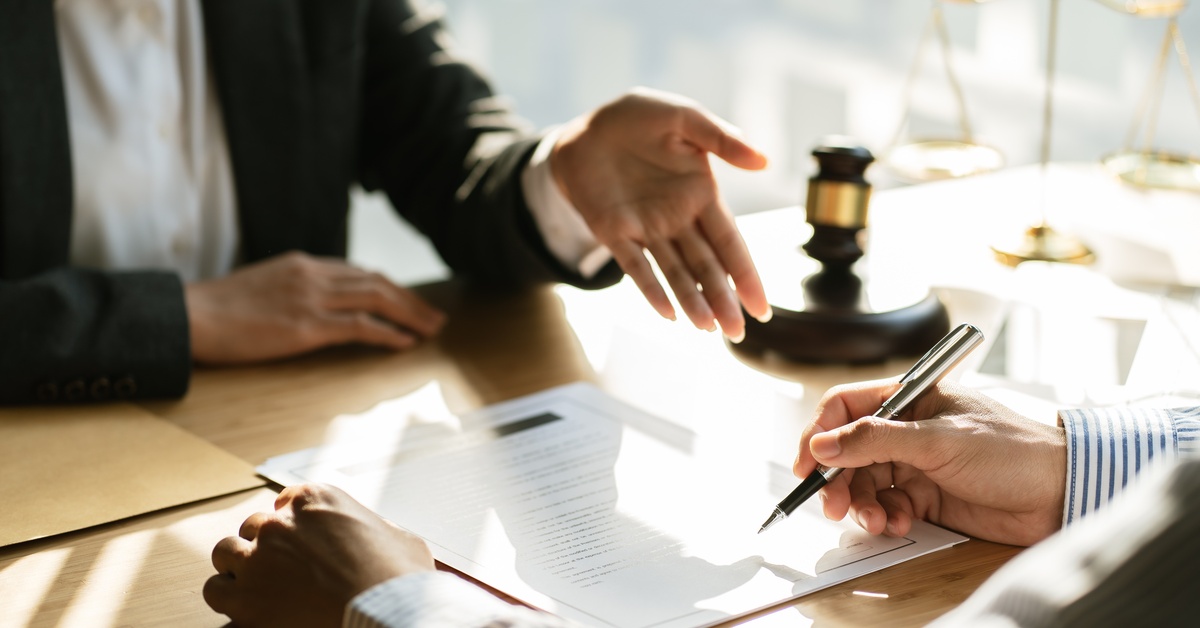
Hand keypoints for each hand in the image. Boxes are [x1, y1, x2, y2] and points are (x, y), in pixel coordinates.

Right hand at [185, 252, 444, 363]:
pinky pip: (360, 327)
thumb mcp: (262, 287)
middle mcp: (313, 275)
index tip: (408, 301)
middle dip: (410, 300)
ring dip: (410, 315)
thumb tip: (314, 308)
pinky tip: (404, 342)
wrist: (190, 316)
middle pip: (377, 282)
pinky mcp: (307, 325)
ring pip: (377, 299)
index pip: (359, 272)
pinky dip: (388, 333)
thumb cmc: (218, 310)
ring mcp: (311, 298)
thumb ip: (293, 290)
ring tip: (430, 329)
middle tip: (434, 316)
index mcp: (303, 264)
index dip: (389, 287)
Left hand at [204, 483, 434, 626]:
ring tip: (255, 585)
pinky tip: (242, 606)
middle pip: (253, 527)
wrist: (385, 607)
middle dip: (264, 546)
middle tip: (279, 567)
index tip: (298, 540)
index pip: (286, 502)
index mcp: (316, 500)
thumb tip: (382, 541)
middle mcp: (281, 524)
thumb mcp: (397, 537)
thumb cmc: (397, 576)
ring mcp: (259, 559)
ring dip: (238, 567)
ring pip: (225, 553)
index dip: (292, 524)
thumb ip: (376, 531)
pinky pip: (215, 590)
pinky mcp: (246, 597)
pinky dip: (226, 597)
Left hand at [551, 87, 770, 341]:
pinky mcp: (615, 233)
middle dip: (723, 299)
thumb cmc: (639, 119)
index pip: (730, 242)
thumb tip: (764, 162)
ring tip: (708, 329)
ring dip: (691, 300)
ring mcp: (646, 229)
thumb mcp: (683, 117)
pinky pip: (635, 266)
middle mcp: (678, 220)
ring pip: (675, 273)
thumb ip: (721, 139)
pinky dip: (651, 289)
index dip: (745, 274)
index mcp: (701, 196)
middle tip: (737, 332)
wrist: (587, 127)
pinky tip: (667, 313)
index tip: (761, 307)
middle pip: (706, 267)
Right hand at [795, 380, 1066, 545]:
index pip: (845, 408)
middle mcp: (907, 429)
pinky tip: (898, 525)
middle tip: (833, 505)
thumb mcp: (938, 439)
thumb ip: (876, 441)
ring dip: (862, 504)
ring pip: (865, 483)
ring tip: (876, 520)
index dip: (820, 433)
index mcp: (909, 398)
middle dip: (838, 479)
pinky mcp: (927, 497)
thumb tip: (824, 444)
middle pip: (848, 451)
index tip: (808, 464)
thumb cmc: (1014, 449)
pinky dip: (886, 518)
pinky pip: (888, 506)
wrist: (1061, 492)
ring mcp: (916, 464)